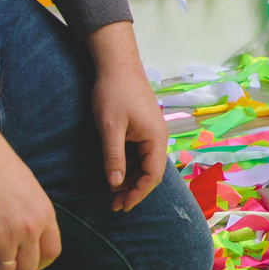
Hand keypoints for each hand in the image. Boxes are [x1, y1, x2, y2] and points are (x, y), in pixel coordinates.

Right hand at [0, 80, 61, 269]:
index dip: (39, 263)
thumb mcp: (30, 191)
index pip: (51, 253)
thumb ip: (33, 216)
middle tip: (3, 265)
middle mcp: (28, 229)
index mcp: (44, 215)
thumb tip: (30, 241)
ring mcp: (4, 236)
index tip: (26, 262)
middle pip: (28, 268)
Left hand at [88, 23, 168, 212]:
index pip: (152, 176)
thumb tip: (114, 185)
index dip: (137, 194)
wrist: (116, 63)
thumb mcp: (110, 128)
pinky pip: (138, 153)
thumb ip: (113, 157)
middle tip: (113, 205)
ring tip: (111, 192)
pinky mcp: (142, 127)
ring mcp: (151, 132)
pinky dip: (127, 165)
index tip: (121, 206)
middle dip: (133, 190)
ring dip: (129, 178)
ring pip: (143, 163)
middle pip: (150, 172)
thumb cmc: (114, 93)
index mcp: (155, 139)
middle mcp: (158, 138)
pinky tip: (114, 171)